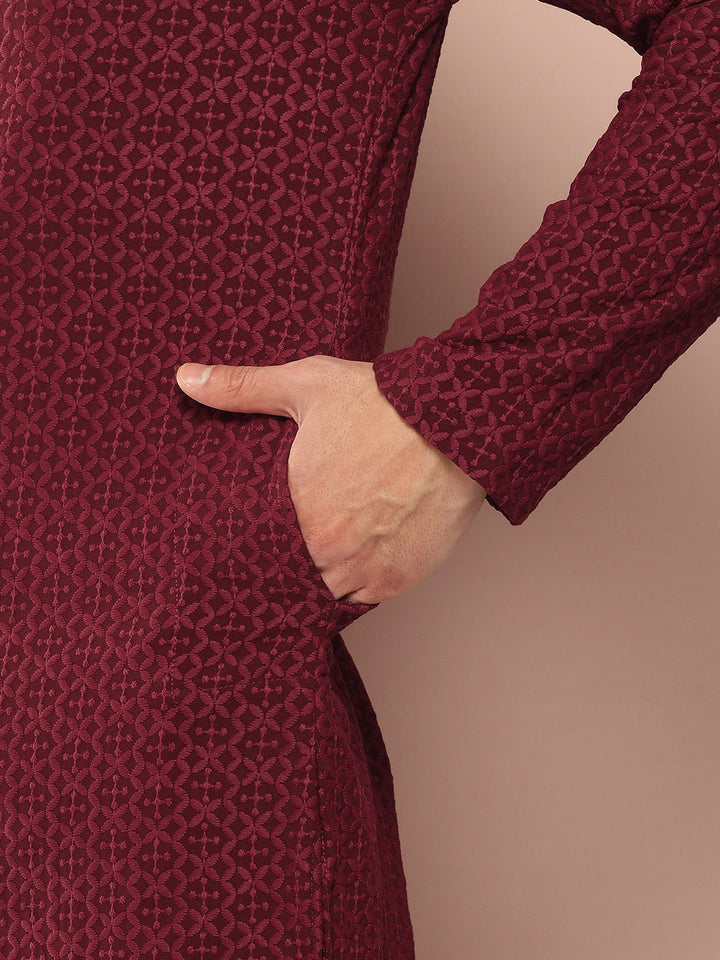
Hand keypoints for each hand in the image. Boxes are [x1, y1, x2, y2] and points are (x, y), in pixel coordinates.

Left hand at [175, 355, 485, 604]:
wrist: (455, 420)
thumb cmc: (381, 403)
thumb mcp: (305, 386)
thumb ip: (242, 388)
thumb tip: (184, 378)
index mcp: (298, 517)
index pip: (262, 552)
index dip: (262, 546)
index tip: (265, 535)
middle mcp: (330, 554)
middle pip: (297, 575)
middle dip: (294, 562)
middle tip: (299, 540)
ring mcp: (368, 571)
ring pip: (331, 592)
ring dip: (327, 576)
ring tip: (329, 550)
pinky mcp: (401, 579)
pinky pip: (368, 596)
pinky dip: (363, 581)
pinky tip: (360, 554)